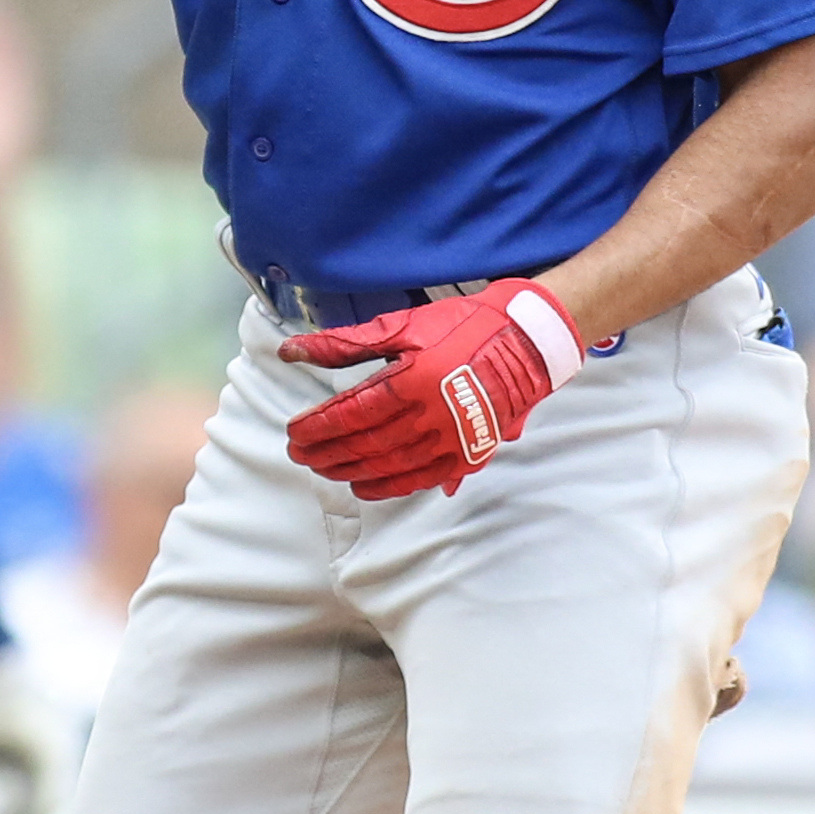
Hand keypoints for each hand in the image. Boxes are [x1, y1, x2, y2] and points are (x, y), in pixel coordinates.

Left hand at [279, 280, 586, 501]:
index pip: (352, 413)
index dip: (318, 427)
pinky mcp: (470, 454)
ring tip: (326, 470)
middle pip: (367, 444)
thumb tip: (289, 352)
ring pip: (392, 467)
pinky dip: (390, 486)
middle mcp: (434, 414)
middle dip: (328, 452)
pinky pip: (423, 479)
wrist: (525, 342)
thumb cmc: (461, 327)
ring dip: (352, 472)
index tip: (294, 433)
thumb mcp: (400, 326)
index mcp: (414, 380)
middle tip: (301, 454)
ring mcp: (454, 438)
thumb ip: (341, 344)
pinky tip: (365, 486)